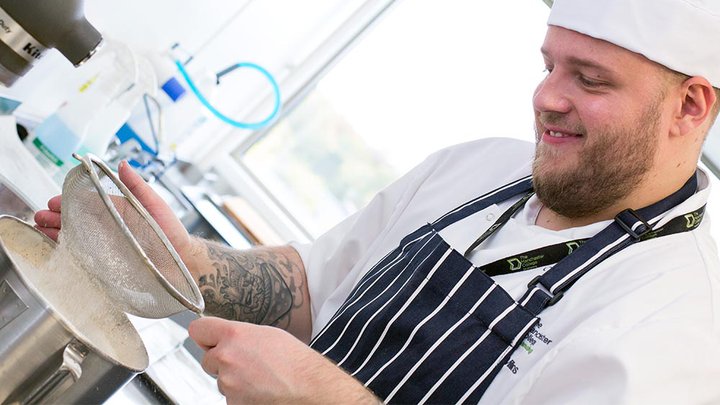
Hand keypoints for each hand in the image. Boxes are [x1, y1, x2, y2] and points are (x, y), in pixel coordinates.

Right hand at [34, 161, 199, 266]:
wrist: (182, 264)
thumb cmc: (172, 234)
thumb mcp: (155, 206)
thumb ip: (138, 186)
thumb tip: (123, 164)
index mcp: (117, 211)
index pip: (86, 203)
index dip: (68, 201)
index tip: (53, 202)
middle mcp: (109, 227)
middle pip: (75, 219)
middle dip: (55, 217)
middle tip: (40, 217)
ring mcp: (106, 246)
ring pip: (74, 236)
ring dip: (55, 233)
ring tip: (41, 231)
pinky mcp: (107, 264)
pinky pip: (82, 257)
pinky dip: (65, 252)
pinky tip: (53, 250)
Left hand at [188, 317, 378, 403]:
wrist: (308, 387)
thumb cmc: (294, 360)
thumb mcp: (267, 334)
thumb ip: (240, 334)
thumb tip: (225, 337)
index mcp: (233, 335)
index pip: (198, 330)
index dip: (205, 335)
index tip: (210, 339)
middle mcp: (226, 358)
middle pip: (207, 358)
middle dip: (221, 361)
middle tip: (246, 361)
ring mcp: (227, 382)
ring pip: (220, 379)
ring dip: (233, 379)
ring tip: (259, 376)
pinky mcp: (232, 402)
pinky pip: (229, 396)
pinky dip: (241, 394)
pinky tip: (259, 389)